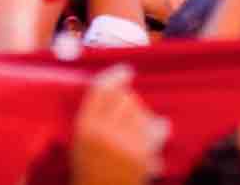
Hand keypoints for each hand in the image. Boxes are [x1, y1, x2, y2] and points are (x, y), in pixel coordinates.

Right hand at [71, 65, 169, 184]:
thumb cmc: (89, 168)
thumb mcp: (81, 140)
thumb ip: (96, 113)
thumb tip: (122, 84)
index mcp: (84, 127)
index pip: (103, 89)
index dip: (116, 76)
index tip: (126, 71)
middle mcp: (104, 133)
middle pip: (126, 98)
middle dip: (130, 103)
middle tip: (127, 117)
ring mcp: (124, 144)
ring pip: (143, 112)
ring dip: (143, 117)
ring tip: (135, 133)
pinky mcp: (142, 155)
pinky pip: (157, 127)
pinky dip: (158, 128)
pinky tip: (157, 132)